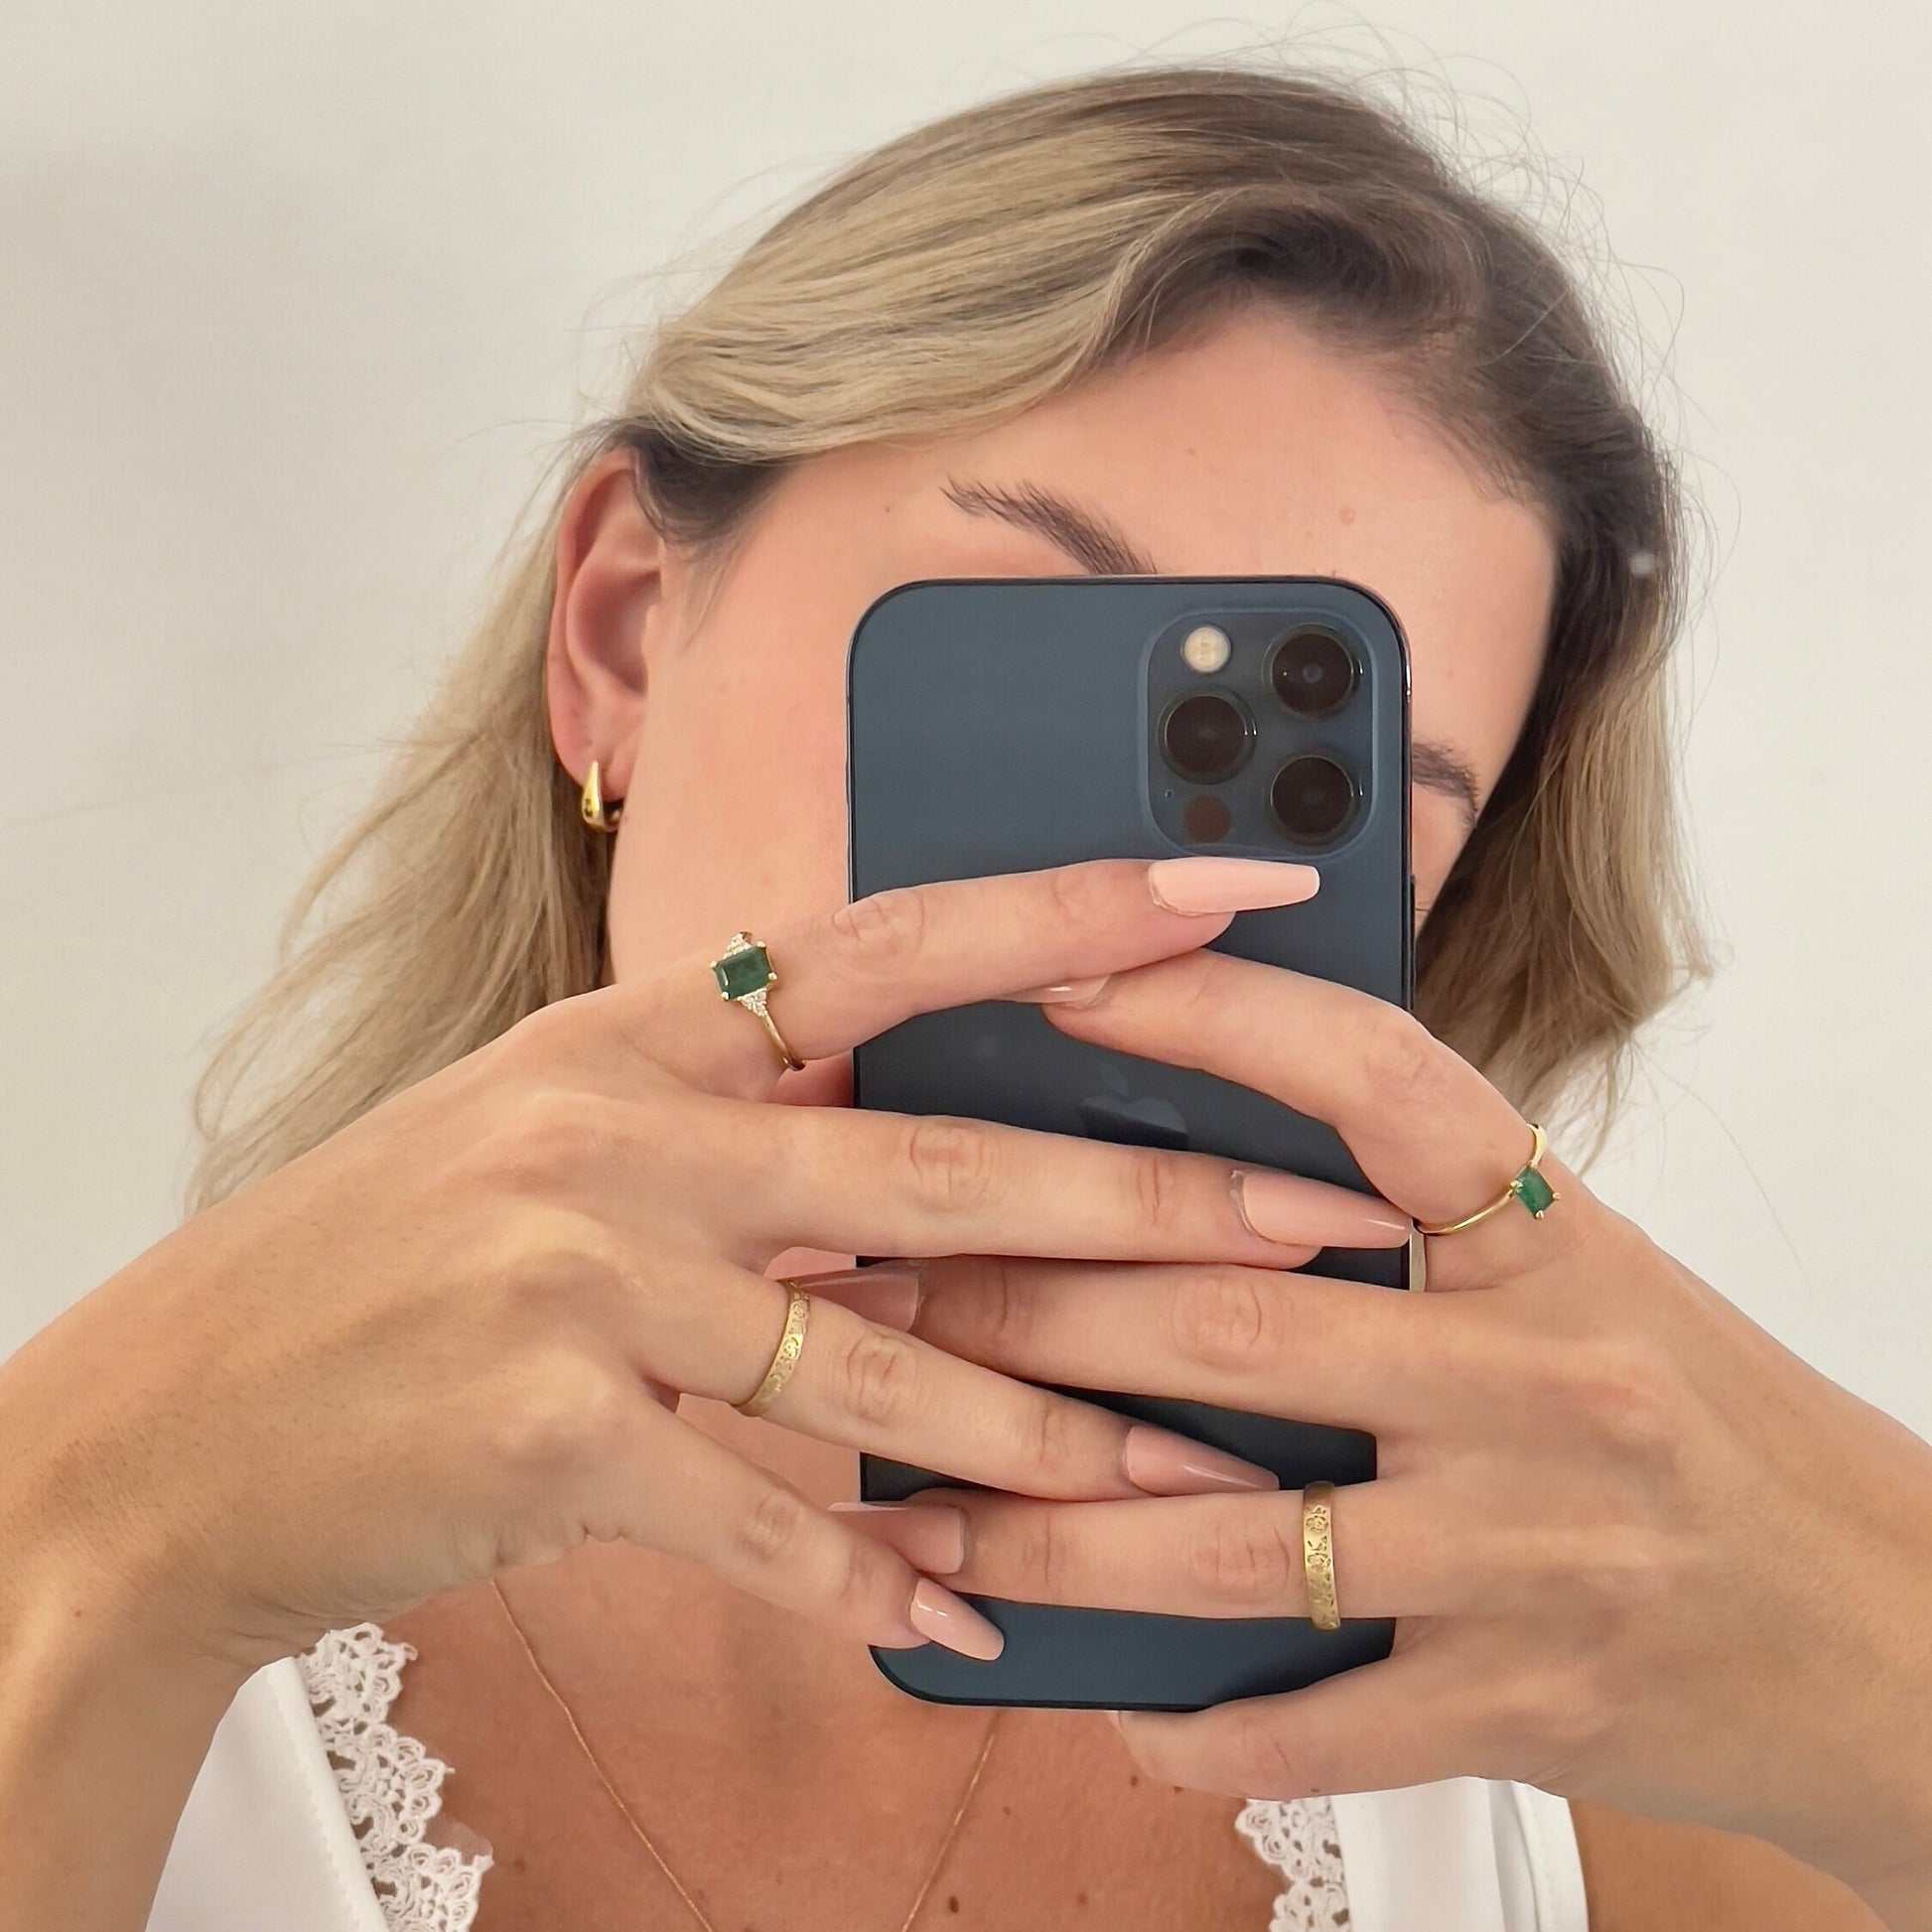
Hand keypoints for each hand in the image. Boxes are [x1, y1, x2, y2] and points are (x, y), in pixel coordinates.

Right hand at [0, 857, 1410, 1684]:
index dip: (1068, 908)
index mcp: (641, 1036)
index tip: (1229, 889)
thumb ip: (741, 1128)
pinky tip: (960, 1621)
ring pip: (873, 1369)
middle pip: (932, 1168)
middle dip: (1142, 1202)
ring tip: (1181, 1481)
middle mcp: (620, 1135)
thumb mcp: (562, 1135)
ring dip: (1040, 1437)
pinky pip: (760, 1525)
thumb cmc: (398, 1265)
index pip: (890, 942)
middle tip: (1310, 1223)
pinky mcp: (544, 1439)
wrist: (186, 1419)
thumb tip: (931, 1146)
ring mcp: (579, 1284)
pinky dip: (867, 1582)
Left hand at [859, 949, 1931, 1911]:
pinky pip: (1316, 1721)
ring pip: (1226, 1534)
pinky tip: (1100, 1697)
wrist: (1884, 1625)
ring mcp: (1535, 1551)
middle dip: (1025, 1310)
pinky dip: (1193, 1719)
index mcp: (1551, 1242)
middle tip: (883, 1294)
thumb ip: (1420, 1217)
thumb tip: (1198, 1153)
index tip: (1059, 975)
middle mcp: (1544, 1380)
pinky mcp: (1529, 1704)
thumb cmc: (1699, 1420)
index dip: (1207, 1014)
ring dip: (1044, 1536)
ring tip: (918, 1524)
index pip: (1368, 1081)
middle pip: (1229, 1317)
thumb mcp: (1582, 1278)